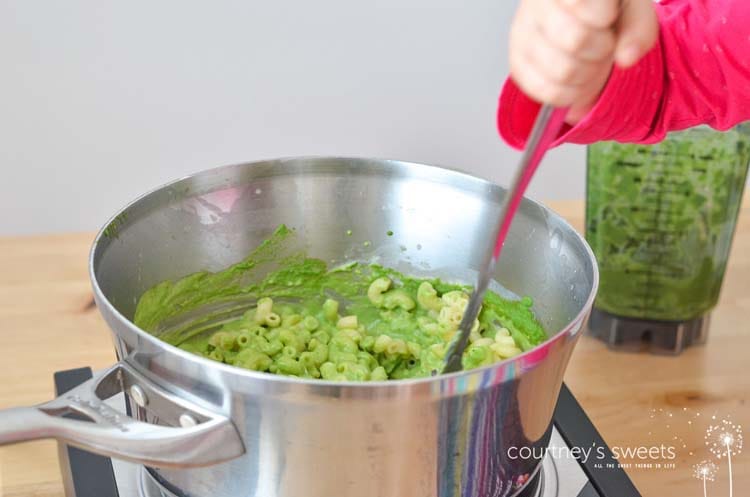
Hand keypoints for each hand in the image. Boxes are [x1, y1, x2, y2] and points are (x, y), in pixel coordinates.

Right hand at [509, 0, 657, 122]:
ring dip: (588, 74)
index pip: (581, 4)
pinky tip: (577, 77)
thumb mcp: (630, 4)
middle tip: (600, 40)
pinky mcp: (517, 63)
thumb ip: (638, 26)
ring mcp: (521, 36)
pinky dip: (571, 93)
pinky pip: (547, 92)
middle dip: (600, 49)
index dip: (603, 19)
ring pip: (562, 72)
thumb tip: (627, 58)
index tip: (606, 16)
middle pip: (575, 42)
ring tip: (589, 59)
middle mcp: (534, 6)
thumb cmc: (603, 6)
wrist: (577, 15)